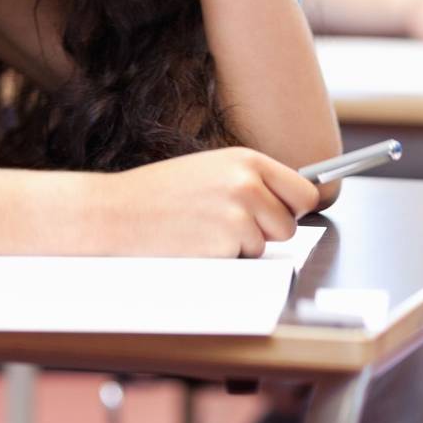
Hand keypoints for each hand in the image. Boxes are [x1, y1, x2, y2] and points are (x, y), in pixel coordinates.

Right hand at [103, 147, 322, 257]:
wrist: (119, 212)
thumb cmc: (160, 194)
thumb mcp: (211, 171)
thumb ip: (249, 181)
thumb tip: (291, 201)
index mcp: (246, 160)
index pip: (304, 190)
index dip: (295, 207)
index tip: (286, 213)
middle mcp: (248, 183)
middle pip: (289, 224)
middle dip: (267, 231)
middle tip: (229, 224)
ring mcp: (238, 214)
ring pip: (266, 245)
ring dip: (243, 246)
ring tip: (206, 229)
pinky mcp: (226, 244)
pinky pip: (243, 262)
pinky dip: (225, 259)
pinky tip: (197, 243)